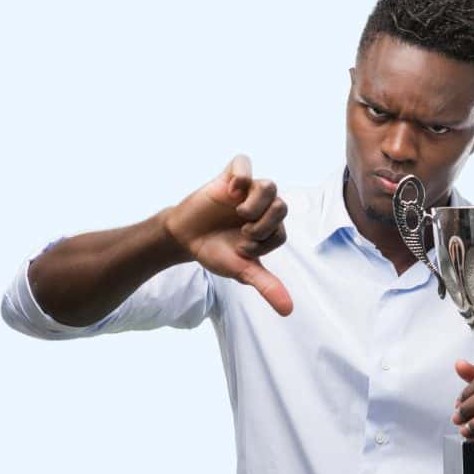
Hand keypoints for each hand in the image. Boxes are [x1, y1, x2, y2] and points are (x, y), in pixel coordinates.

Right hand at [162, 154, 292, 315]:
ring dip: (256, 203)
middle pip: (282, 206)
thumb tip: (288, 311)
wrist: (184, 238)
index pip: (281, 233)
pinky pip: (243, 162)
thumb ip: (267, 286)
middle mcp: (263, 207)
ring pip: (269, 186)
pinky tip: (231, 192)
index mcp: (270, 228)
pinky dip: (241, 176)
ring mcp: (247, 190)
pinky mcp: (229, 176)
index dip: (262, 243)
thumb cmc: (216, 252)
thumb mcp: (242, 271)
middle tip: (243, 231)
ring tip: (240, 212)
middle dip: (264, 224)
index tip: (242, 248)